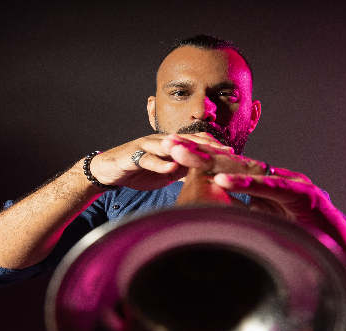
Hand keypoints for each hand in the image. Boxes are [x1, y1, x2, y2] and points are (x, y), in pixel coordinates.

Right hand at [88, 133, 233, 190]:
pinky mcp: (132, 156)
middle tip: (227, 153)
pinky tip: (170, 168)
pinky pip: (147, 159)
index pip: (198, 142)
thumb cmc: (141, 171)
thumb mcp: (168, 172)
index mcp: (172, 144)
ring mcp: (147, 146)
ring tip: (203, 155)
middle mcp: (162, 141)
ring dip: (186, 149)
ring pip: (169, 146)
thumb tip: (207, 175)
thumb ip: (186, 170)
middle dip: (209, 146)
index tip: (236, 155)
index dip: (216, 147)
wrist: (110, 171)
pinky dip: (158, 163)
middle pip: (188, 140)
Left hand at [161, 133, 345, 259]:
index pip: (226, 167)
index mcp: (264, 184)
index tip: (169, 151)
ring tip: (186, 156)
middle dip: (198, 152)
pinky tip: (224, 181)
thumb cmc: (304, 239)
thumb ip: (245, 215)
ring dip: (215, 162)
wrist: (345, 253)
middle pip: (232, 162)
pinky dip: (248, 185)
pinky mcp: (304, 197)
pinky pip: (273, 189)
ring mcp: (291, 184)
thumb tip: (213, 216)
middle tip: (168, 143)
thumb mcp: (265, 225)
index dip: (199, 158)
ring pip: (248, 170)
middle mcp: (276, 178)